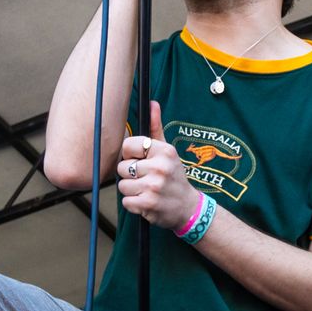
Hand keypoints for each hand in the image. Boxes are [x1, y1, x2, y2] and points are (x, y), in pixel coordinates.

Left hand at [117, 103, 199, 232]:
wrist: (188, 207)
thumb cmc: (174, 177)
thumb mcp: (168, 151)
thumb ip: (156, 128)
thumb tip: (152, 103)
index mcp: (164, 151)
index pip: (128, 146)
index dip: (130, 155)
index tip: (141, 162)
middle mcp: (160, 167)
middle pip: (123, 168)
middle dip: (130, 176)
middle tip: (146, 179)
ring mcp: (154, 186)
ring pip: (122, 186)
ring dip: (131, 191)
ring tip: (147, 191)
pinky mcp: (148, 204)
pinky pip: (126, 201)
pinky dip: (133, 204)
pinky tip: (146, 202)